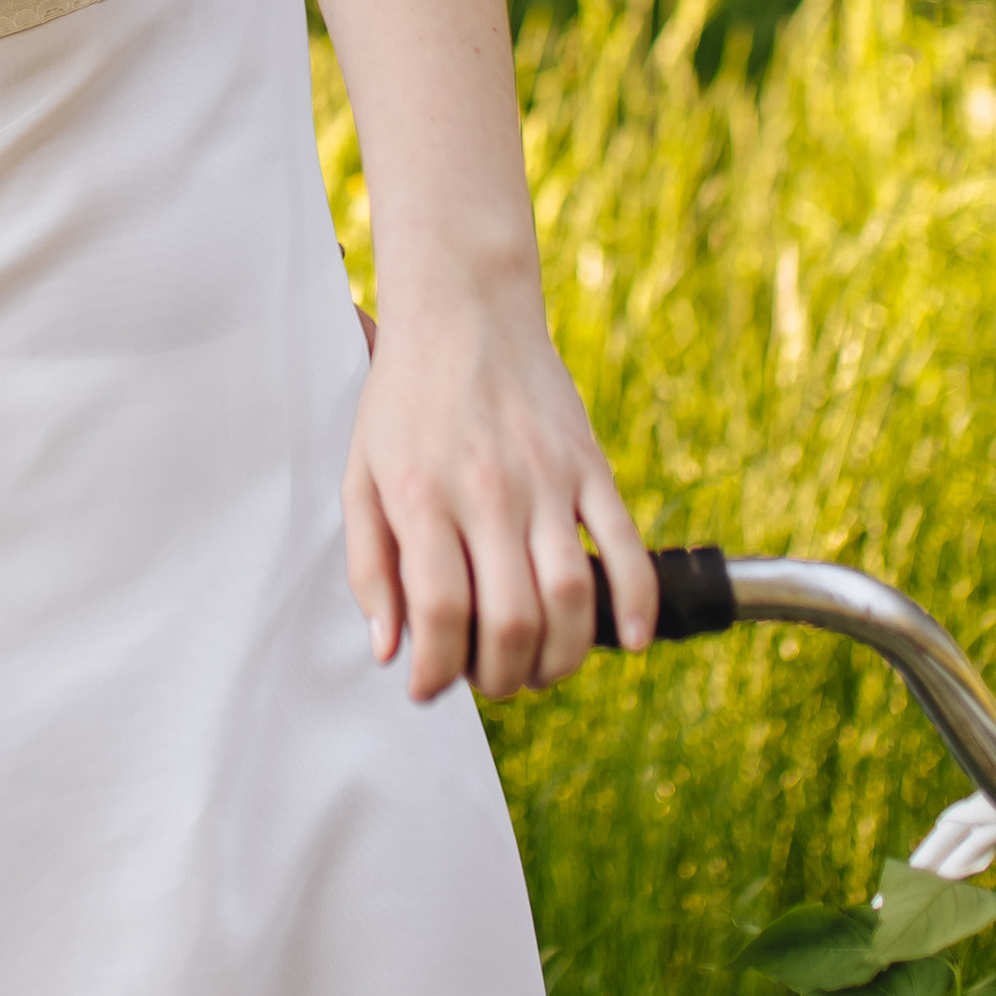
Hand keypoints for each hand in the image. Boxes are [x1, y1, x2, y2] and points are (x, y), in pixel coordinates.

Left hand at [341, 294, 655, 699]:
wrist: (464, 309)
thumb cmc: (405, 397)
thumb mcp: (360, 476)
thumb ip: (369, 567)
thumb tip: (390, 650)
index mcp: (423, 496)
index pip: (440, 615)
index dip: (436, 672)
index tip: (429, 686)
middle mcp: (488, 492)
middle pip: (512, 622)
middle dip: (500, 677)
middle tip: (486, 677)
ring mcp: (547, 479)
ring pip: (571, 600)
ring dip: (560, 659)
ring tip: (537, 667)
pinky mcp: (591, 466)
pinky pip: (626, 548)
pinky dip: (635, 606)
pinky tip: (623, 641)